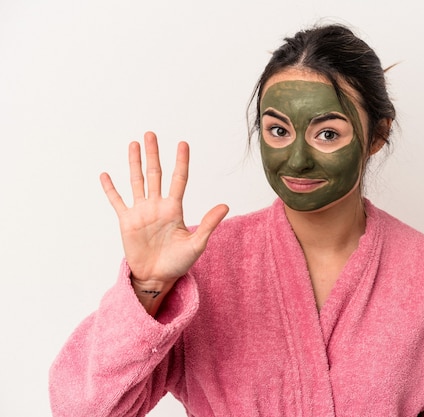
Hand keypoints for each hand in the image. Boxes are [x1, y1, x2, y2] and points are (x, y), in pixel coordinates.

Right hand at [100, 131, 228, 288]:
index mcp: (175, 209)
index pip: (178, 179)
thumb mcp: (197, 244)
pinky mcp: (127, 222)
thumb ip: (208, 224)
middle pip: (155, 174)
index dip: (181, 161)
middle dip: (153, 154)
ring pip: (137, 182)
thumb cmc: (179, 262)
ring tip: (133, 144)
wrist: (158, 277)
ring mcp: (141, 212)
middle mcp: (157, 206)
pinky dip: (111, 189)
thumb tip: (225, 205)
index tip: (182, 143)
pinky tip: (105, 175)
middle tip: (151, 134)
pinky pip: (117, 202)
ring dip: (134, 163)